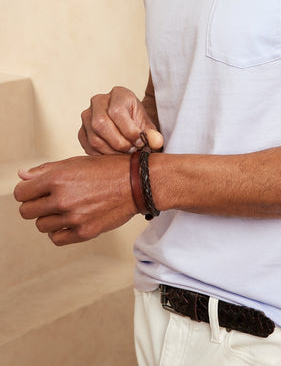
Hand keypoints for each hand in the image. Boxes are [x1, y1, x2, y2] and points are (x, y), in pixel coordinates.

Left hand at [14, 155, 136, 245]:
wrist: (137, 183)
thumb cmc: (108, 169)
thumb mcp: (76, 162)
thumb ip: (46, 170)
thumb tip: (22, 175)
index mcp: (58, 178)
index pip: (21, 193)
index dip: (27, 192)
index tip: (34, 191)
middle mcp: (63, 198)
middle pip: (26, 212)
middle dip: (34, 205)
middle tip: (49, 200)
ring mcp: (73, 217)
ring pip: (41, 226)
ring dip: (49, 218)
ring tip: (64, 208)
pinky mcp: (84, 232)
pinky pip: (56, 238)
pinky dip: (59, 231)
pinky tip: (69, 220)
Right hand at [79, 86, 163, 154]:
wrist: (128, 124)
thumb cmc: (137, 122)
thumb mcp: (148, 125)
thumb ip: (152, 134)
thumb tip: (156, 142)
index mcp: (118, 94)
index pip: (116, 111)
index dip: (129, 130)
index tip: (140, 142)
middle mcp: (99, 101)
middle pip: (101, 124)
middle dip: (119, 143)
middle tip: (132, 150)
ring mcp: (87, 116)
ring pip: (94, 138)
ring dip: (112, 152)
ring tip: (125, 154)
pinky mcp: (82, 132)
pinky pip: (88, 147)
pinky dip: (103, 156)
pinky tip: (115, 156)